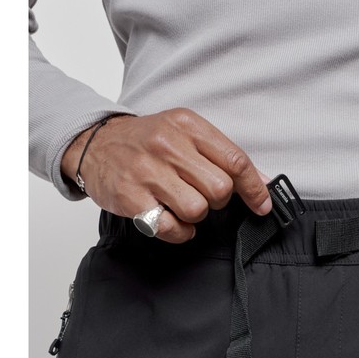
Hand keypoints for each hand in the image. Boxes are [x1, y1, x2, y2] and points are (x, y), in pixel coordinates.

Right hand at [60, 109, 272, 243]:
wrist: (94, 143)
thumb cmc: (147, 142)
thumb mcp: (184, 133)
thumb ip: (222, 155)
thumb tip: (263, 183)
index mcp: (187, 126)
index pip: (235, 161)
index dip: (255, 189)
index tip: (263, 205)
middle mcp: (167, 145)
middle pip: (220, 190)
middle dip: (218, 201)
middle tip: (202, 195)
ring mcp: (147, 172)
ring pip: (198, 210)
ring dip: (196, 216)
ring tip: (181, 205)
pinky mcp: (131, 198)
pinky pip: (171, 227)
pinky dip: (179, 231)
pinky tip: (171, 219)